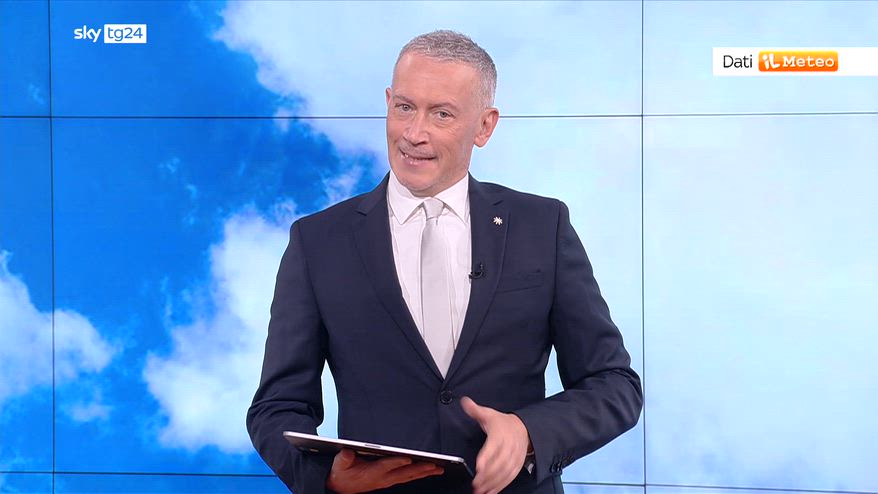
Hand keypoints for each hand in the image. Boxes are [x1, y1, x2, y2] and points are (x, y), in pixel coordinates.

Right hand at [325, 449, 443, 493]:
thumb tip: (348, 451)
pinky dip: (420, 474)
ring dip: (424, 472)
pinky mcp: (390, 480)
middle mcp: (383, 478)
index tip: (408, 458)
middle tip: (434, 464)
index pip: (386, 466)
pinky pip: (408, 477)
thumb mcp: (340, 465)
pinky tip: (430, 470)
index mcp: (371, 472)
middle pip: (404, 473)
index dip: (396, 462)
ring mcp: (388, 480)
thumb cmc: (342, 473)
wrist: (341, 488)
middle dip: (419, 468)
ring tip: (439, 468)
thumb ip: (344, 458)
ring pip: (409, 476)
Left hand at [461, 396, 530, 493]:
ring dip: (493, 483)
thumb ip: (475, 410)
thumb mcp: (488, 414)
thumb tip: (464, 401)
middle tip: (475, 484)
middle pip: (499, 463)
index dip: (486, 457)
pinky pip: (509, 477)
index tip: (478, 466)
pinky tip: (491, 492)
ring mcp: (514, 457)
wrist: (523, 428)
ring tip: (480, 490)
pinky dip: (500, 486)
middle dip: (487, 475)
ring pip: (504, 472)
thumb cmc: (502, 423)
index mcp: (500, 434)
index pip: (493, 446)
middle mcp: (508, 447)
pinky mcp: (516, 465)